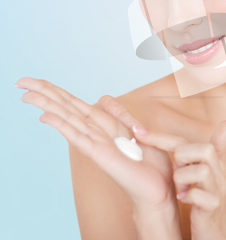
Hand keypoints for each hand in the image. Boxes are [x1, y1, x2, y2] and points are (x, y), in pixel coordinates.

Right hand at [15, 76, 186, 212]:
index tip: (38, 82)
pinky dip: (62, 125)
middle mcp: (97, 133)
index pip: (77, 104)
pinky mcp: (100, 154)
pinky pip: (78, 137)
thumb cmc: (152, 166)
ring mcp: (96, 143)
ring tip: (25, 92)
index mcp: (106, 125)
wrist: (159, 190)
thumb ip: (124, 118)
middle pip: (67, 107)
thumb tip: (107, 106)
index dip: (59, 92)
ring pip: (68, 118)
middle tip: (21, 80)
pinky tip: (45, 116)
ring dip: (47, 104)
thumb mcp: (143, 132)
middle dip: (45, 93)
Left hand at [133, 120, 225, 239]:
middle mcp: (218, 174)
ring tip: (181, 189)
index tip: (138, 133)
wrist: (221, 235)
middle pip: (204, 149)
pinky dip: (189, 196)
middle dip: (182, 157)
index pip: (187, 142)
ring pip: (203, 171)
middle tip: (175, 171)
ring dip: (184, 178)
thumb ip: (218, 148)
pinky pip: (201, 195)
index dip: (162, 137)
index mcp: (214, 164)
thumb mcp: (213, 174)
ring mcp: (218, 191)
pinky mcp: (213, 208)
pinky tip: (184, 200)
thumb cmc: (212, 203)